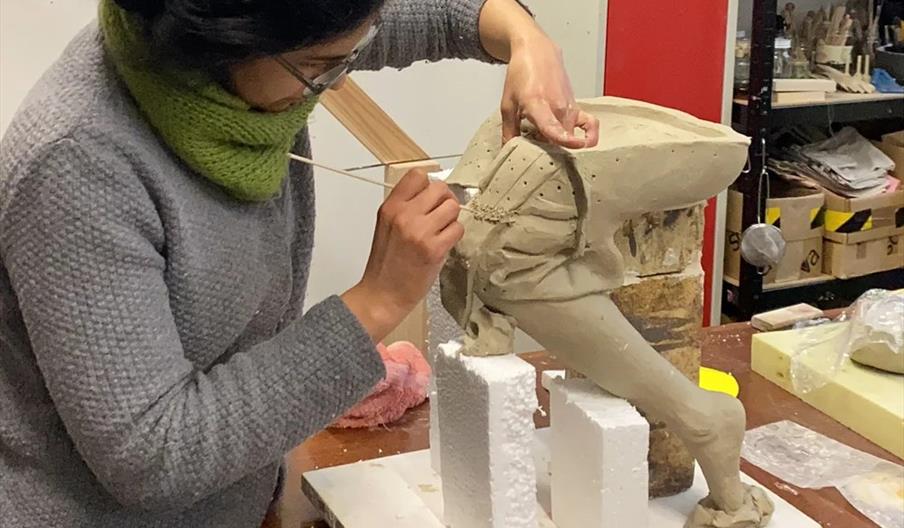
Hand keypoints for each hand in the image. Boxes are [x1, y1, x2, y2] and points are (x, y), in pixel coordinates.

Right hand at [342, 170, 463, 341]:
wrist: (382, 295)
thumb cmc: (386, 264)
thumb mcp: (386, 226)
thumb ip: (406, 207)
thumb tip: (434, 195)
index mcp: (390, 207)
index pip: (417, 175)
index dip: (429, 186)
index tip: (431, 198)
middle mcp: (404, 215)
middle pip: (440, 189)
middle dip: (445, 202)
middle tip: (441, 217)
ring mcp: (420, 231)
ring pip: (453, 207)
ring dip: (451, 220)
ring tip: (441, 233)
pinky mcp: (434, 249)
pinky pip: (458, 229)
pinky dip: (455, 236)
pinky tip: (443, 245)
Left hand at [501, 33, 599, 148]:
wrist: (537, 52)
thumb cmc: (520, 75)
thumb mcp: (507, 104)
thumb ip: (509, 130)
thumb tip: (507, 149)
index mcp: (538, 105)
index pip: (553, 128)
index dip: (563, 140)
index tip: (573, 148)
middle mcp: (558, 107)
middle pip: (557, 141)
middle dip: (545, 149)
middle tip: (531, 143)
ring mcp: (569, 107)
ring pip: (568, 136)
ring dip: (557, 142)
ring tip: (542, 136)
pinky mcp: (577, 106)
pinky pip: (591, 124)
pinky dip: (590, 135)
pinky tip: (583, 143)